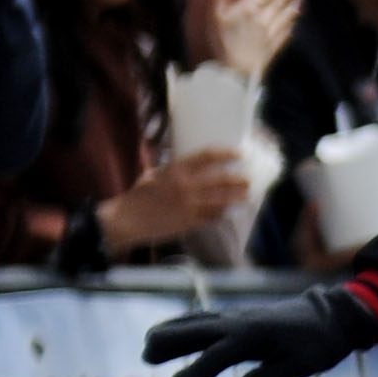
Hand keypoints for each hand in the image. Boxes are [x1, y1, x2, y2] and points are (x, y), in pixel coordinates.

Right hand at [96, 148, 257, 251]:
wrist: (129, 219)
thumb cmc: (140, 195)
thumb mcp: (155, 175)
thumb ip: (174, 170)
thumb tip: (190, 165)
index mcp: (176, 170)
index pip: (207, 157)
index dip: (226, 154)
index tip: (239, 154)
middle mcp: (186, 186)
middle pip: (221, 180)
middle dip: (238, 180)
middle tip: (248, 180)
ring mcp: (190, 205)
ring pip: (222, 201)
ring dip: (237, 198)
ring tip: (248, 196)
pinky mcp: (191, 222)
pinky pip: (214, 217)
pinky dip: (222, 213)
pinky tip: (229, 211)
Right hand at [143, 280, 377, 376]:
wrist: (332, 315)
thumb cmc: (322, 344)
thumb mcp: (306, 366)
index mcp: (257, 338)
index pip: (218, 357)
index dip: (196, 373)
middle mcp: (241, 323)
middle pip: (198, 331)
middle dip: (172, 342)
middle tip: (146, 355)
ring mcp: (238, 317)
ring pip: (198, 322)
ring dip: (173, 332)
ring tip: (147, 346)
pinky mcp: (239, 318)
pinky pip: (206, 319)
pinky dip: (185, 324)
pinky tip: (169, 332)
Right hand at [218, 0, 301, 79]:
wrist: (237, 69)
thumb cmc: (224, 41)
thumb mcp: (217, 15)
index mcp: (250, 9)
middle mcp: (264, 19)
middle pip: (278, 3)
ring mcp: (273, 33)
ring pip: (285, 17)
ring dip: (293, 8)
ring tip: (301, 1)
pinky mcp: (276, 46)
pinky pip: (286, 34)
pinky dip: (291, 27)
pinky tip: (295, 23)